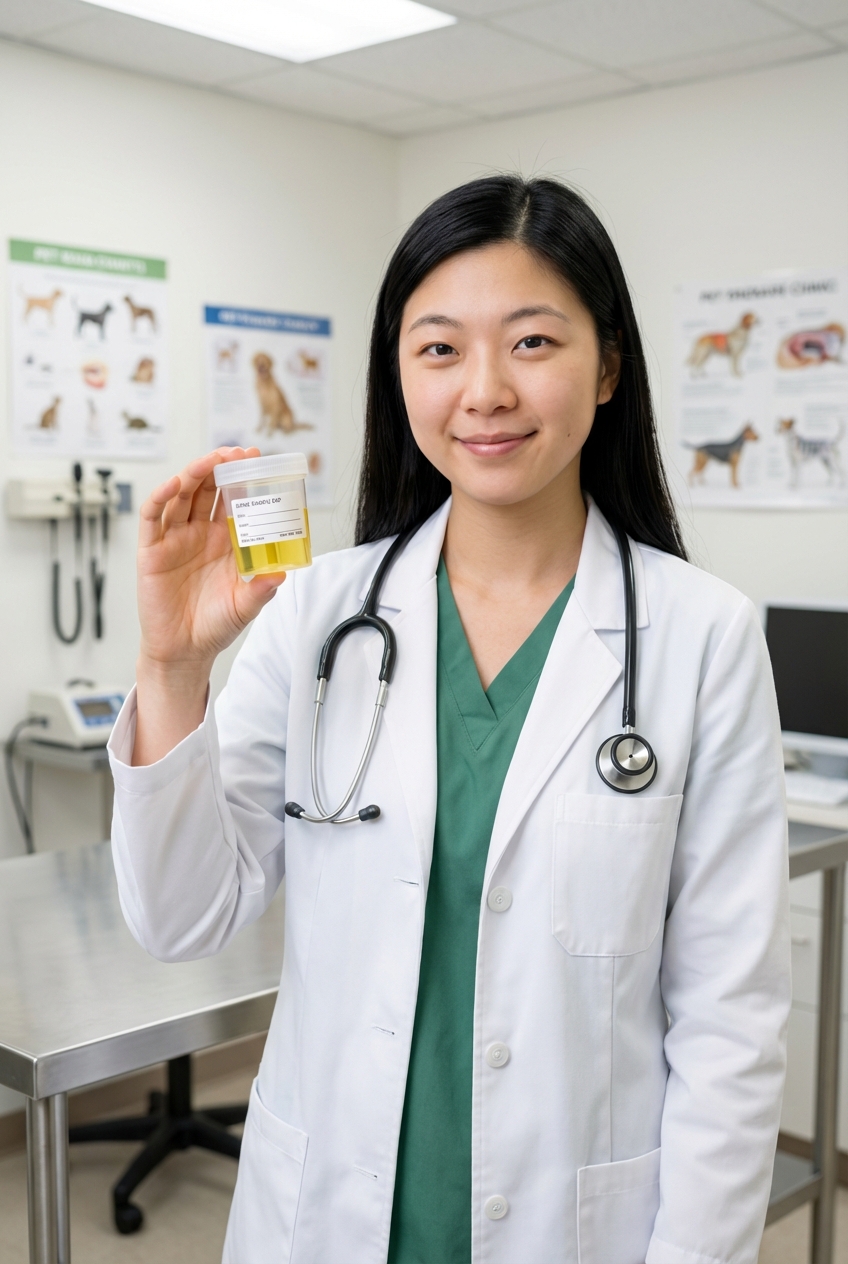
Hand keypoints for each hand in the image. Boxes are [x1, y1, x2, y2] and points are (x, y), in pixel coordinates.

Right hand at [133, 448, 285, 763]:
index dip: (243, 477)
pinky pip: (152, 516)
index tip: (259, 460)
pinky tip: (175, 484)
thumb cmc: (214, 626)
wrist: (184, 651)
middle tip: (240, 452)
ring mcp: (174, 539)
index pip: (233, 499)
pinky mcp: (151, 550)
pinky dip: (161, 496)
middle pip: (207, 488)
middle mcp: (199, 534)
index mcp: (224, 541)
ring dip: (196, 472)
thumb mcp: (245, 606)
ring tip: (213, 459)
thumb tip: (281, 572)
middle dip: (221, 465)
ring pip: (182, 494)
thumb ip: (261, 589)